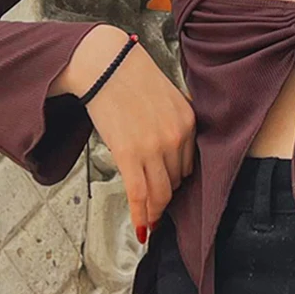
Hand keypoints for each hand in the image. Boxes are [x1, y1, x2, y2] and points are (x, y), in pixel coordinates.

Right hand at [59, 25, 195, 239]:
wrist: (105, 64)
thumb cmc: (130, 77)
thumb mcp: (167, 98)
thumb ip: (174, 123)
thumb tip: (171, 149)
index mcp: (189, 123)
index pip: (187, 164)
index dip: (175, 179)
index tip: (167, 189)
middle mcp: (177, 137)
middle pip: (175, 181)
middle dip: (165, 194)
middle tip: (156, 206)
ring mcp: (154, 148)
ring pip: (160, 193)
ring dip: (154, 211)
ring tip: (149, 224)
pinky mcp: (129, 154)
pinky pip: (139, 194)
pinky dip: (141, 216)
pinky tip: (142, 230)